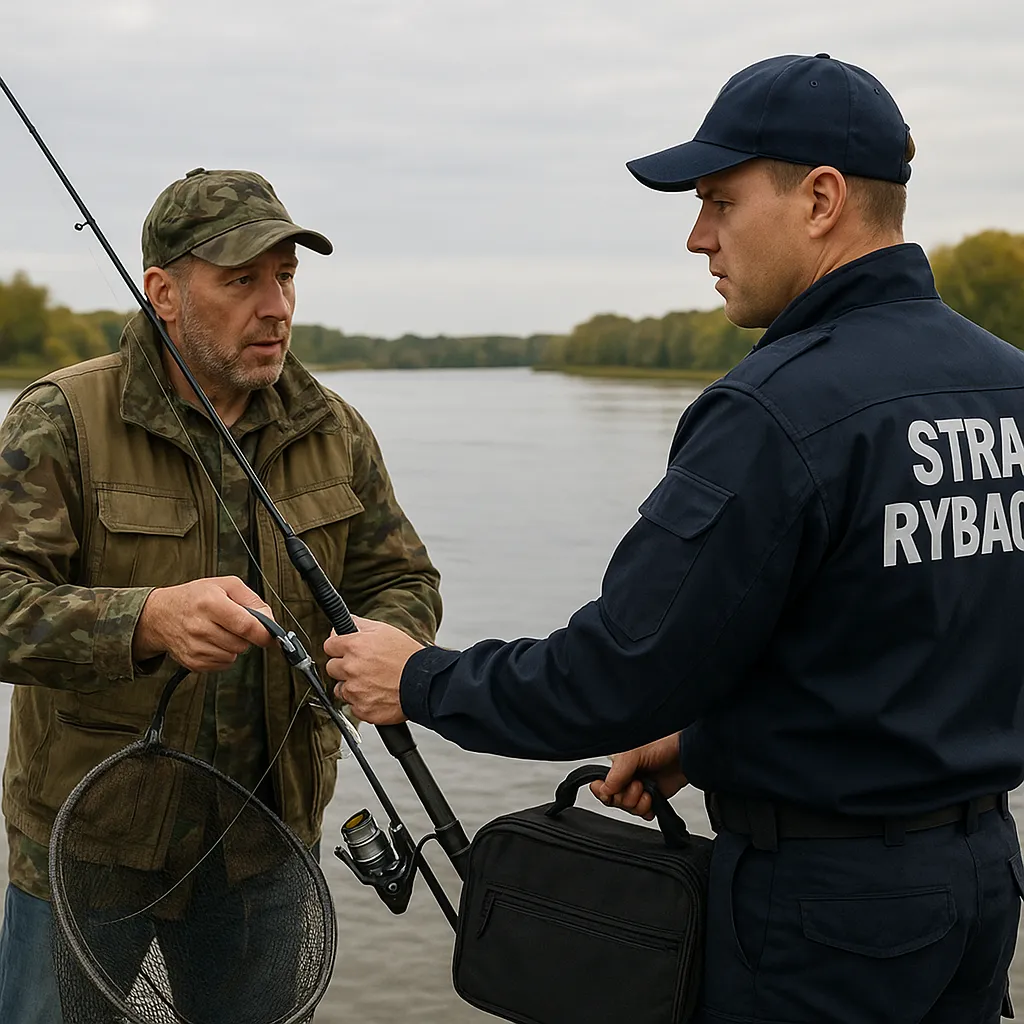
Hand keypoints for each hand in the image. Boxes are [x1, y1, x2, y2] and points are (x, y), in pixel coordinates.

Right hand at [133, 576, 273, 672]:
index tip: (271, 635)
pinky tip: (212, 641)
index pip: (246, 626)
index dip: (264, 633)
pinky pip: (223, 664)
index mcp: (210, 603)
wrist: (160, 615)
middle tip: (234, 624)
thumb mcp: (225, 585)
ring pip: (234, 655)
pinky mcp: (193, 662)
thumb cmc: (194, 598)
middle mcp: (200, 627)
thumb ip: (253, 600)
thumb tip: (269, 620)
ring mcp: (195, 647)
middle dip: (246, 636)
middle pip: (242, 643)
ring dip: (234, 645)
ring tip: (220, 630)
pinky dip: (223, 654)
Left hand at [324, 616, 424, 723]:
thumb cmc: (407, 656)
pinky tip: (377, 695)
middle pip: (331, 668)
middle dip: (343, 668)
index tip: (344, 651)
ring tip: (372, 683)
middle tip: (362, 668)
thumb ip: (359, 625)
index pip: (329, 646)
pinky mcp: (361, 709)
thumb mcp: (384, 631)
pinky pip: (353, 706)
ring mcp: (355, 690)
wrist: (424, 683)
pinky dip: (363, 702)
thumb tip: (341, 625)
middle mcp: (351, 668)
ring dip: (352, 687)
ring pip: (341, 689)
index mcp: (354, 646)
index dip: (338, 648)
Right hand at [590, 733, 687, 820]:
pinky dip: (648, 810)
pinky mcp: (653, 797)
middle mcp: (626, 778)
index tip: (612, 791)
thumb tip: (605, 790)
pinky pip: (643, 813)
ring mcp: (640, 789)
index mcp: (617, 766)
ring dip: (639, 804)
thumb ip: (616, 773)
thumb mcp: (633, 754)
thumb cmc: (662, 744)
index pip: (600, 786)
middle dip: (627, 797)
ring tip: (648, 792)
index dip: (604, 792)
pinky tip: (653, 801)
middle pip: (614, 801)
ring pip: (629, 809)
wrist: (686, 753)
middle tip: (639, 785)